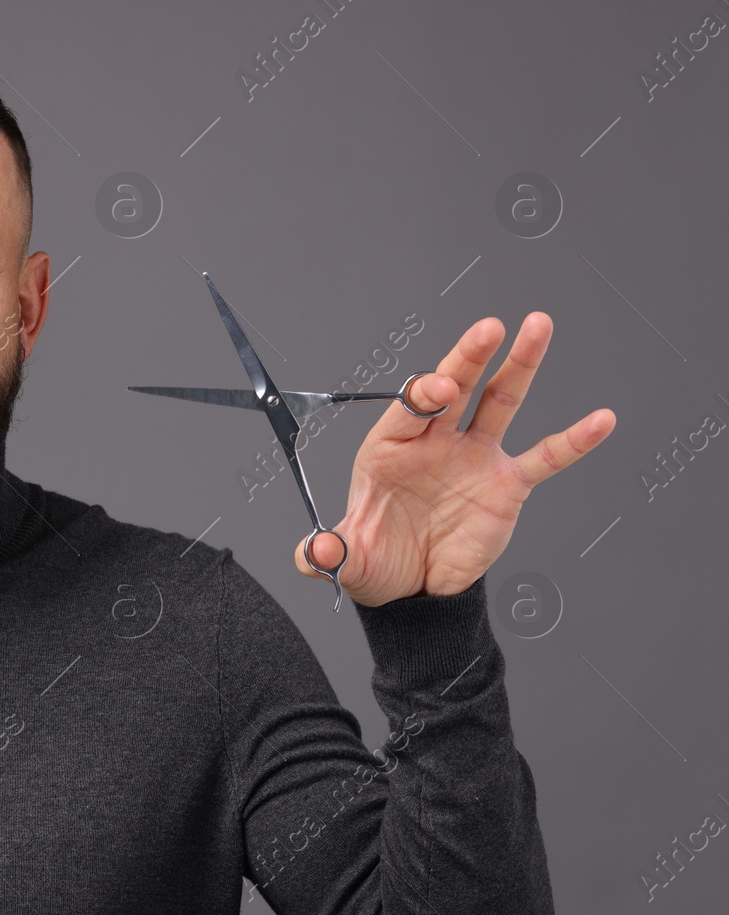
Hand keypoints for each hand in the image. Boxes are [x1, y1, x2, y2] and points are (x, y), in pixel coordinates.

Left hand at [296, 313, 615, 606]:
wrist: (414, 588)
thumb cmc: (376, 560)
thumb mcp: (347, 558)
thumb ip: (327, 552)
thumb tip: (314, 553)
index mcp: (390, 447)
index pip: (408, 409)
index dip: (423, 395)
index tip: (439, 389)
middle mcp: (434, 442)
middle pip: (454, 388)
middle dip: (468, 358)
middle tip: (488, 328)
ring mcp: (474, 457)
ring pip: (499, 402)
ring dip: (519, 365)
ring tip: (537, 326)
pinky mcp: (507, 484)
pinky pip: (545, 457)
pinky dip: (574, 441)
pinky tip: (600, 420)